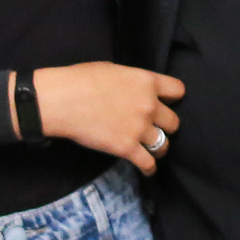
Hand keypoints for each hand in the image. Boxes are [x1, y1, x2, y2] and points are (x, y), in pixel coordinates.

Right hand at [30, 62, 185, 174]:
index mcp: (147, 81)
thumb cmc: (81, 79)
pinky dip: (149, 168)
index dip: (173, 98)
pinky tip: (147, 169)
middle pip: (174, 121)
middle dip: (165, 126)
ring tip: (153, 150)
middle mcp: (149, 105)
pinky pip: (148, 163)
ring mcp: (139, 128)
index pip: (178, 90)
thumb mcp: (114, 69)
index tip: (168, 103)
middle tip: (155, 128)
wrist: (62, 100)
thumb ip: (133, 81)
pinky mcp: (127, 148)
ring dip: (159, 147)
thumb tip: (135, 89)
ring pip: (164, 144)